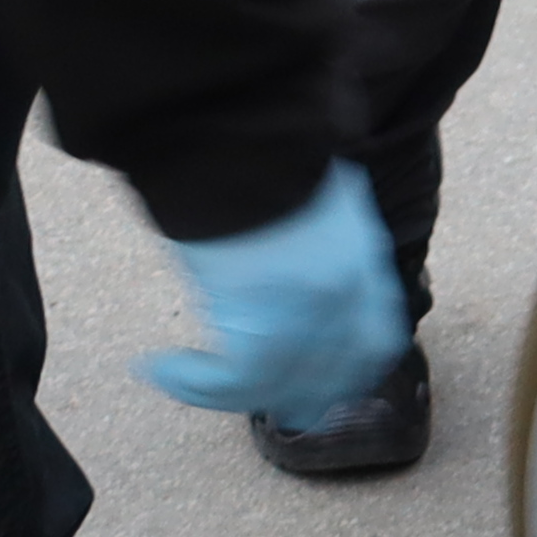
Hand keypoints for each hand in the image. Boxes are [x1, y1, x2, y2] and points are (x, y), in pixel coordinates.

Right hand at [146, 164, 405, 418]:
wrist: (237, 135)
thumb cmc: (258, 149)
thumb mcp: (315, 195)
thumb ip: (317, 238)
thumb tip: (288, 254)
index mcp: (364, 258)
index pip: (377, 335)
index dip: (349, 366)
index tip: (318, 378)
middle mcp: (347, 295)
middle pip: (337, 374)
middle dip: (302, 395)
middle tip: (258, 401)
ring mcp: (309, 317)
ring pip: (278, 385)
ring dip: (232, 393)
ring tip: (187, 378)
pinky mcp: (261, 331)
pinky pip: (231, 384)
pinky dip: (193, 384)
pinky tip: (159, 367)